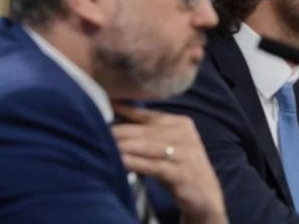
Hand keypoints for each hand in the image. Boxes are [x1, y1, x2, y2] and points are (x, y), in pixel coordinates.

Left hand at [112, 104, 226, 223]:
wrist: (204, 194)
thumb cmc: (178, 167)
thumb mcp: (165, 145)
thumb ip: (146, 132)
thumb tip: (116, 111)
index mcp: (180, 123)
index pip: (147, 114)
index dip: (123, 109)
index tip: (102, 104)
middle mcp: (184, 134)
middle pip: (144, 131)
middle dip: (118, 131)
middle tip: (94, 129)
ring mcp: (185, 153)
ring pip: (147, 146)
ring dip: (123, 146)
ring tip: (103, 144)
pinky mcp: (183, 172)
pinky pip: (153, 166)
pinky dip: (135, 163)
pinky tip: (120, 162)